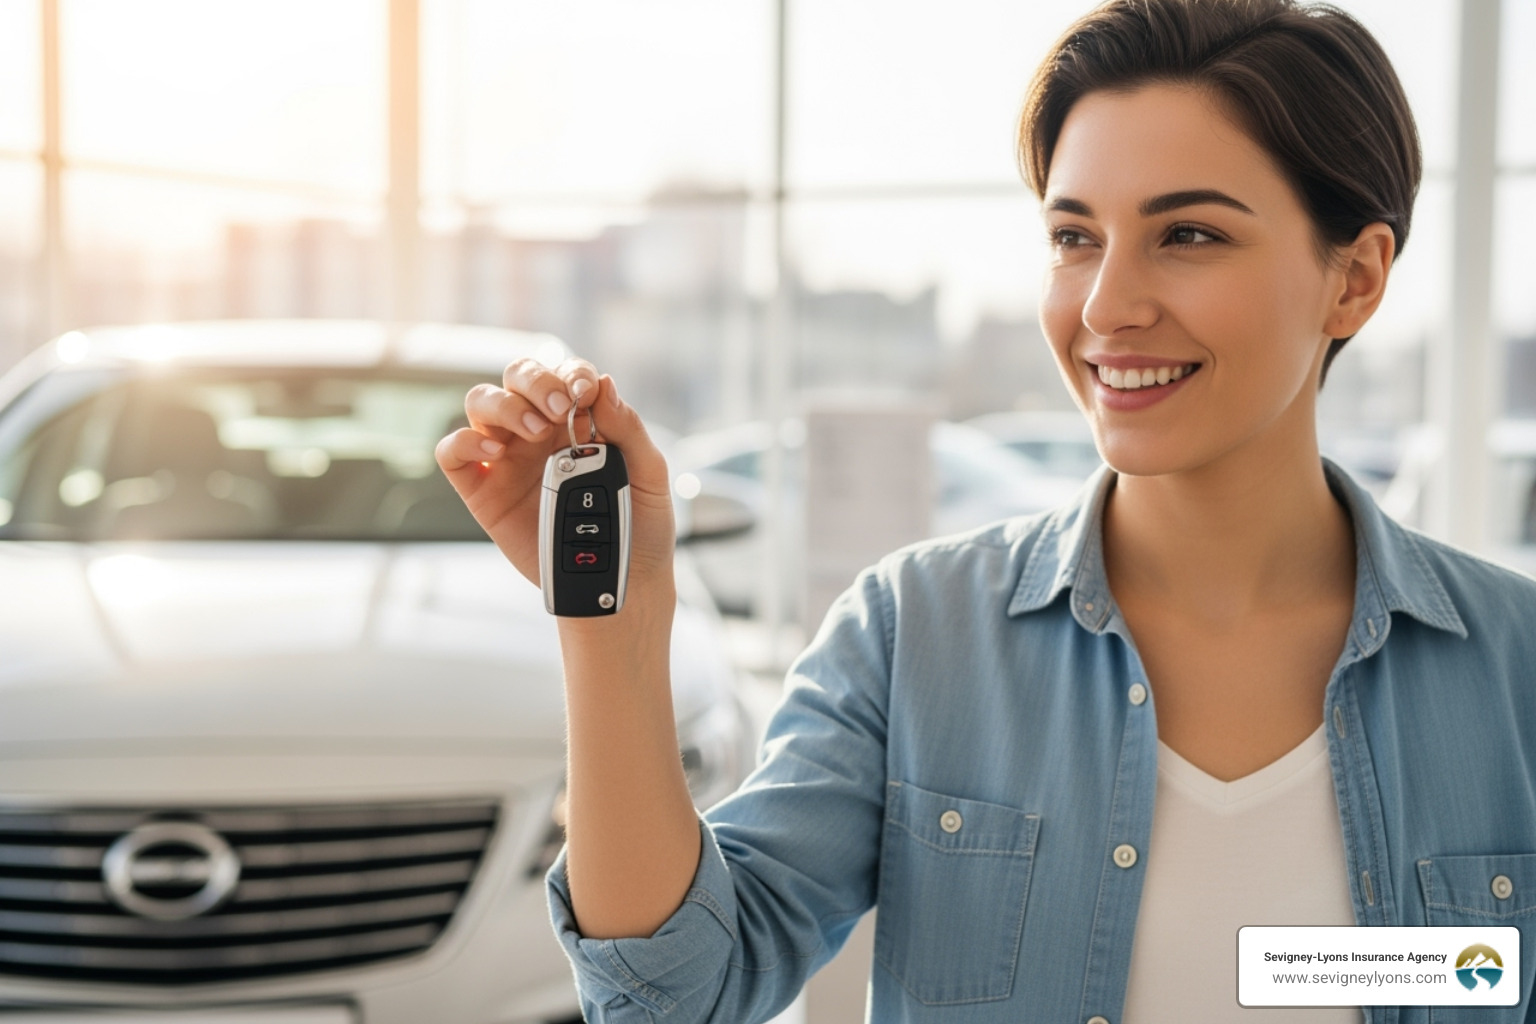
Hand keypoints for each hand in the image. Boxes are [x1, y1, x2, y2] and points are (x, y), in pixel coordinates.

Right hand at [435, 359, 676, 599]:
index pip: (563, 374)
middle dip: (536, 382)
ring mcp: (508, 459)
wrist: (623, 580)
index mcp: (579, 420)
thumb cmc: (640, 525)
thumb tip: (605, 385)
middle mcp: (539, 432)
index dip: (570, 373)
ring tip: (535, 432)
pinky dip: (464, 441)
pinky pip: (453, 453)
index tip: (585, 392)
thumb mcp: (649, 475)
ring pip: (481, 403)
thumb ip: (629, 429)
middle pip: (517, 377)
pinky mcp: (483, 492)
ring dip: (505, 405)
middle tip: (560, 410)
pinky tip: (494, 451)